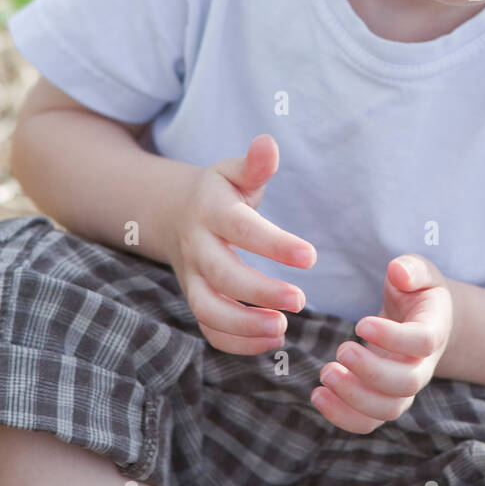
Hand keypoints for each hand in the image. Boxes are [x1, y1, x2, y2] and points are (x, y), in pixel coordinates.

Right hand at [169, 133, 316, 354]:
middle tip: (300, 301)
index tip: (310, 257)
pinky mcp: (196, 298)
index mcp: (210, 211)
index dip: (273, 244)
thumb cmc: (219, 192)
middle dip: (259, 292)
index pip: (240, 228)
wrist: (173, 214)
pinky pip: (208, 328)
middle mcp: (197, 247)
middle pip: (222, 275)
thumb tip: (268, 143)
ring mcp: (192, 277)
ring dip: (244, 326)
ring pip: (208, 309)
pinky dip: (236, 342)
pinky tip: (272, 340)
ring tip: (282, 329)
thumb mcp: (234, 173)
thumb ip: (255, 164)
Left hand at [311, 255, 452, 432]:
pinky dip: (342, 416)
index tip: (361, 323)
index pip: (423, 342)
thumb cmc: (417, 292)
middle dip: (371, 372)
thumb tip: (399, 271)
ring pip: (387, 410)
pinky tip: (318, 395)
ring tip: (326, 375)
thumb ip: (412, 269)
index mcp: (434, 330)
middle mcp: (423, 366)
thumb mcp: (419, 271)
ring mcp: (404, 388)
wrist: (423, 320)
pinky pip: (368, 422)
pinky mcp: (383, 400)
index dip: (393, 337)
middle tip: (341, 350)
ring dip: (354, 399)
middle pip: (407, 384)